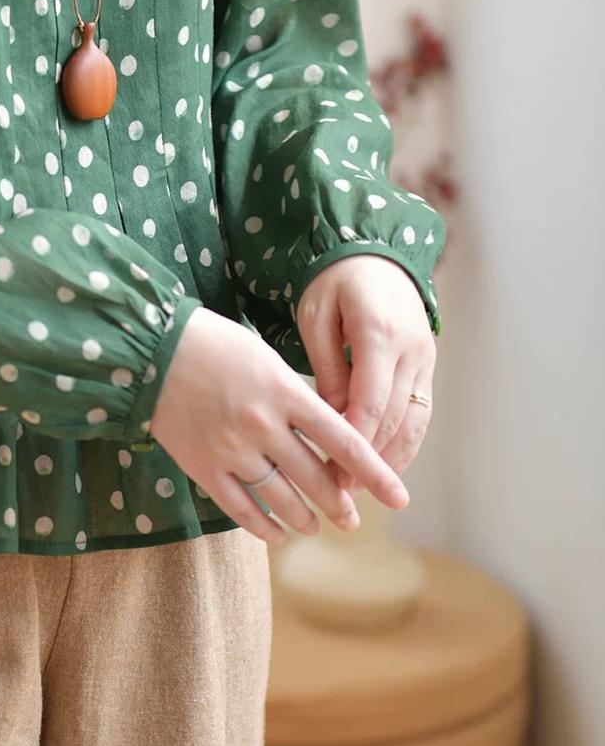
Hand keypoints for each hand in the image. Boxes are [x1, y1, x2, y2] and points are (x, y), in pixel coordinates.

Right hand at [148, 307, 410, 545]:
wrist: (151, 351)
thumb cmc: (214, 344)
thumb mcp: (265, 358)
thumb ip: (296, 397)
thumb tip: (329, 435)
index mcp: (285, 392)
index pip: (343, 441)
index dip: (375, 473)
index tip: (398, 497)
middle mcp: (263, 426)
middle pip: (316, 477)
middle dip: (340, 504)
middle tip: (352, 519)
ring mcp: (232, 450)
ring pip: (282, 499)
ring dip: (305, 518)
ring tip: (315, 526)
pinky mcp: (204, 467)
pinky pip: (242, 509)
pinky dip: (264, 526)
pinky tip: (278, 534)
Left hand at [294, 254, 436, 493]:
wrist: (376, 254)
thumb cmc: (334, 282)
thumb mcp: (317, 316)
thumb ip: (326, 367)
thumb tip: (332, 419)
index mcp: (380, 333)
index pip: (371, 401)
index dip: (354, 441)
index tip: (334, 472)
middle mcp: (412, 349)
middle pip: (394, 418)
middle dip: (368, 459)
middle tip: (339, 491)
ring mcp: (425, 358)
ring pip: (413, 421)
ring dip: (390, 458)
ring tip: (360, 488)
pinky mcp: (428, 365)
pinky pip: (421, 412)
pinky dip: (405, 443)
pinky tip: (384, 467)